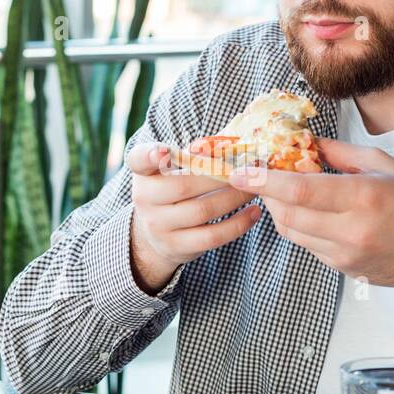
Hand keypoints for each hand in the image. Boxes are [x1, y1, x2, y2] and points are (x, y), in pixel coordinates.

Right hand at [125, 142, 261, 293]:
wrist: (155, 237)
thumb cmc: (172, 193)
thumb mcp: (171, 173)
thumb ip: (191, 157)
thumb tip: (223, 146)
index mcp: (143, 174)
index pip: (138, 160)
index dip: (149, 155)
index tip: (163, 150)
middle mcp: (144, 200)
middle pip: (184, 186)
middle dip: (220, 176)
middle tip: (247, 170)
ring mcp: (158, 226)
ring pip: (202, 210)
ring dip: (234, 198)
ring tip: (255, 189)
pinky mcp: (176, 247)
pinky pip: (212, 236)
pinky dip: (237, 224)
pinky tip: (253, 213)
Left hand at [229, 136, 393, 289]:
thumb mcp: (383, 165)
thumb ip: (339, 154)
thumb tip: (305, 142)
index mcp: (363, 196)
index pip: (300, 191)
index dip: (265, 181)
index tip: (242, 171)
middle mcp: (351, 229)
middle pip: (287, 214)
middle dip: (267, 195)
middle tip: (261, 178)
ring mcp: (344, 253)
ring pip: (293, 232)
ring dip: (280, 210)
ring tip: (283, 192)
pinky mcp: (342, 268)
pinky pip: (307, 245)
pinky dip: (300, 226)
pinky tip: (308, 212)